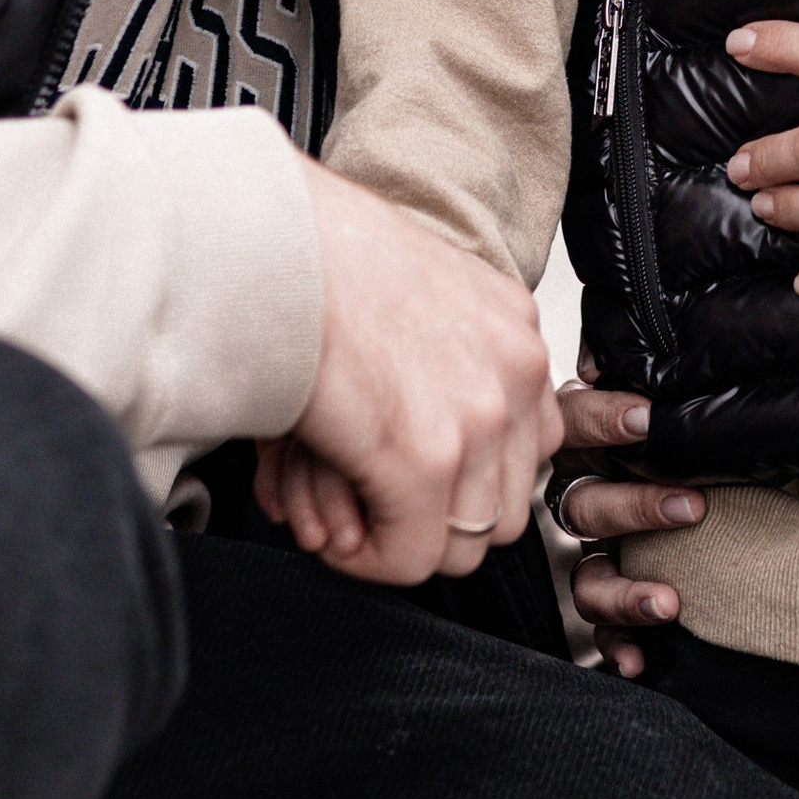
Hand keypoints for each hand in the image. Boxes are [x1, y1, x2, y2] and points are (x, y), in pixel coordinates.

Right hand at [268, 158, 560, 586]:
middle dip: (438, 521)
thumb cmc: (314, 261)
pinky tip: (326, 527)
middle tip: (376, 509)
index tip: (415, 482)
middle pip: (507, 506)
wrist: (265, 239)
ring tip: (346, 514)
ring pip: (465, 545)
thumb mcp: (415, 295)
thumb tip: (445, 447)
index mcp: (514, 325)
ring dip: (401, 542)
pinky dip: (365, 559)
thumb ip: (450, 361)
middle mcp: (516, 368)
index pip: (534, 447)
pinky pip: (411, 558)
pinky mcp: (427, 458)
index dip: (467, 479)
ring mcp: (480, 415)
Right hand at [551, 371, 707, 674]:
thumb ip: (647, 369)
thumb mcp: (654, 393)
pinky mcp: (595, 603)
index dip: (604, 417)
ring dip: (624, 591)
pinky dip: (615, 646)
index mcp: (581, 438)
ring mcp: (580, 553)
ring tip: (670, 602)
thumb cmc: (660, 430)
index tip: (647, 416)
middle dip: (635, 505)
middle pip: (584, 501)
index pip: (576, 419)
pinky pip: (594, 632)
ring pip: (586, 575)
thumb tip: (651, 336)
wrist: (678, 488)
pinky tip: (637, 662)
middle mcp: (575, 493)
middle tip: (692, 505)